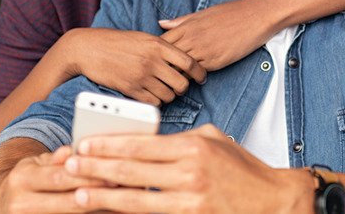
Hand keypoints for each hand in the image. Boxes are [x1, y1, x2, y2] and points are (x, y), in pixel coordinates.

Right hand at [0, 145, 114, 213]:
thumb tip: (72, 150)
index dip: (87, 174)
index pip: (59, 177)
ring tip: (119, 200)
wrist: (5, 203)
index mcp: (22, 179)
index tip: (112, 171)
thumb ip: (56, 158)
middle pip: (67, 200)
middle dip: (96, 192)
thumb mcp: (37, 163)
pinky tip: (107, 211)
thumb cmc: (29, 179)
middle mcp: (20, 203)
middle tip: (121, 186)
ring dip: (97, 209)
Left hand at [63, 124, 312, 213]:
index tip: (84, 144)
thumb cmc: (244, 170)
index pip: (141, 143)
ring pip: (136, 197)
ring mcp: (191, 198)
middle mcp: (190, 171)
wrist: (274, 202)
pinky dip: (129, 212)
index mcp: (193, 145)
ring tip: (79, 193)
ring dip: (104, 196)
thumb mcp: (214, 140)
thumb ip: (182, 139)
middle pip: (132, 169)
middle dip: (96, 167)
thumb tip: (150, 140)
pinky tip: (111, 210)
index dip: (109, 144)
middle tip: (69, 165)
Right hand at [65, 28, 206, 105]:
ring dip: (169, 95)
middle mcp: (152, 61)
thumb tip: (183, 59)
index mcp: (158, 45)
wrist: (89, 48)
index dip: (199, 73)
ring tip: (162, 90)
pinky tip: (151, 95)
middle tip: (177, 86)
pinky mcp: (130, 89)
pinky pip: (153, 102)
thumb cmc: (117, 42)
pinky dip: (156, 102)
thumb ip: (162, 47)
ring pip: (169, 95)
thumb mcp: (143, 37)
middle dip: (182, 87)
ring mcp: (141, 76)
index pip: (189, 62)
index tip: (201, 78)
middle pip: (182, 83)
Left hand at [159, 0, 276, 70]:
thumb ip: (181, 21)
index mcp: (187, 26)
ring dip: (176, 74)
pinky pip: (197, 73)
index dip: (156, 53)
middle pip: (167, 58)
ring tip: (172, 80)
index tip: (154, 58)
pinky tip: (192, 79)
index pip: (161, 43)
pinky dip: (192, 77)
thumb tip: (161, 24)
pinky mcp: (215, 61)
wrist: (256, 16)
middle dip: (162, 66)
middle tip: (159, 74)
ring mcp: (203, 51)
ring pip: (180, 68)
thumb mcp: (203, 13)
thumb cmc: (231, 12)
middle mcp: (192, 39)